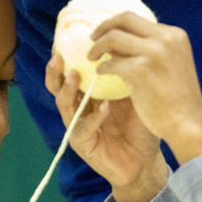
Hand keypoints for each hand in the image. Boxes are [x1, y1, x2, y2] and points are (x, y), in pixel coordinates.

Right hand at [47, 52, 165, 192]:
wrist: (146, 160)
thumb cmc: (140, 125)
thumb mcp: (134, 94)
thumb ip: (125, 74)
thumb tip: (125, 44)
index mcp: (87, 94)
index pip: (70, 73)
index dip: (64, 58)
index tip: (64, 40)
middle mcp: (78, 109)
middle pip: (57, 87)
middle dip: (55, 71)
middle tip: (59, 56)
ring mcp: (77, 127)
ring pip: (64, 106)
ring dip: (68, 90)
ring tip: (75, 75)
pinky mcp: (82, 145)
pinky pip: (82, 128)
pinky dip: (93, 117)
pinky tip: (104, 107)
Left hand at [87, 13, 201, 163]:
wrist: (188, 123)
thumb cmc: (178, 98)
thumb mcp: (171, 63)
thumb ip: (152, 49)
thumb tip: (118, 41)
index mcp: (174, 35)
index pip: (137, 20)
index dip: (118, 26)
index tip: (106, 35)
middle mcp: (165, 38)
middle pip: (124, 19)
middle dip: (104, 27)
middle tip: (92, 39)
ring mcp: (153, 53)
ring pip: (113, 38)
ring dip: (97, 47)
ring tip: (91, 58)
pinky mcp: (140, 70)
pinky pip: (111, 63)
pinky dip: (102, 67)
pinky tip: (100, 74)